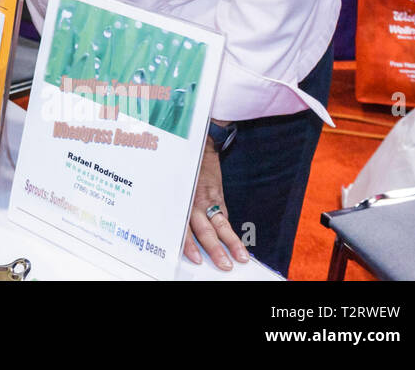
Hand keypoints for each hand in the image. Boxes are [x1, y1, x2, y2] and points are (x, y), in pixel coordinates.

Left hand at [183, 137, 250, 269]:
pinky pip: (224, 216)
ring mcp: (208, 200)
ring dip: (231, 243)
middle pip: (204, 231)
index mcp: (180, 204)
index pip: (183, 229)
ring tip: (241, 258)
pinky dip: (231, 231)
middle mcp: (193, 203)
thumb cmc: (180, 172)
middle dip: (215, 250)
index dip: (189, 245)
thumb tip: (177, 234)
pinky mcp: (218, 197)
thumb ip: (176, 210)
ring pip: (220, 225)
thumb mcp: (172, 190)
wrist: (198, 149)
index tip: (197, 260)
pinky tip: (239, 245)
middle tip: (224, 265)